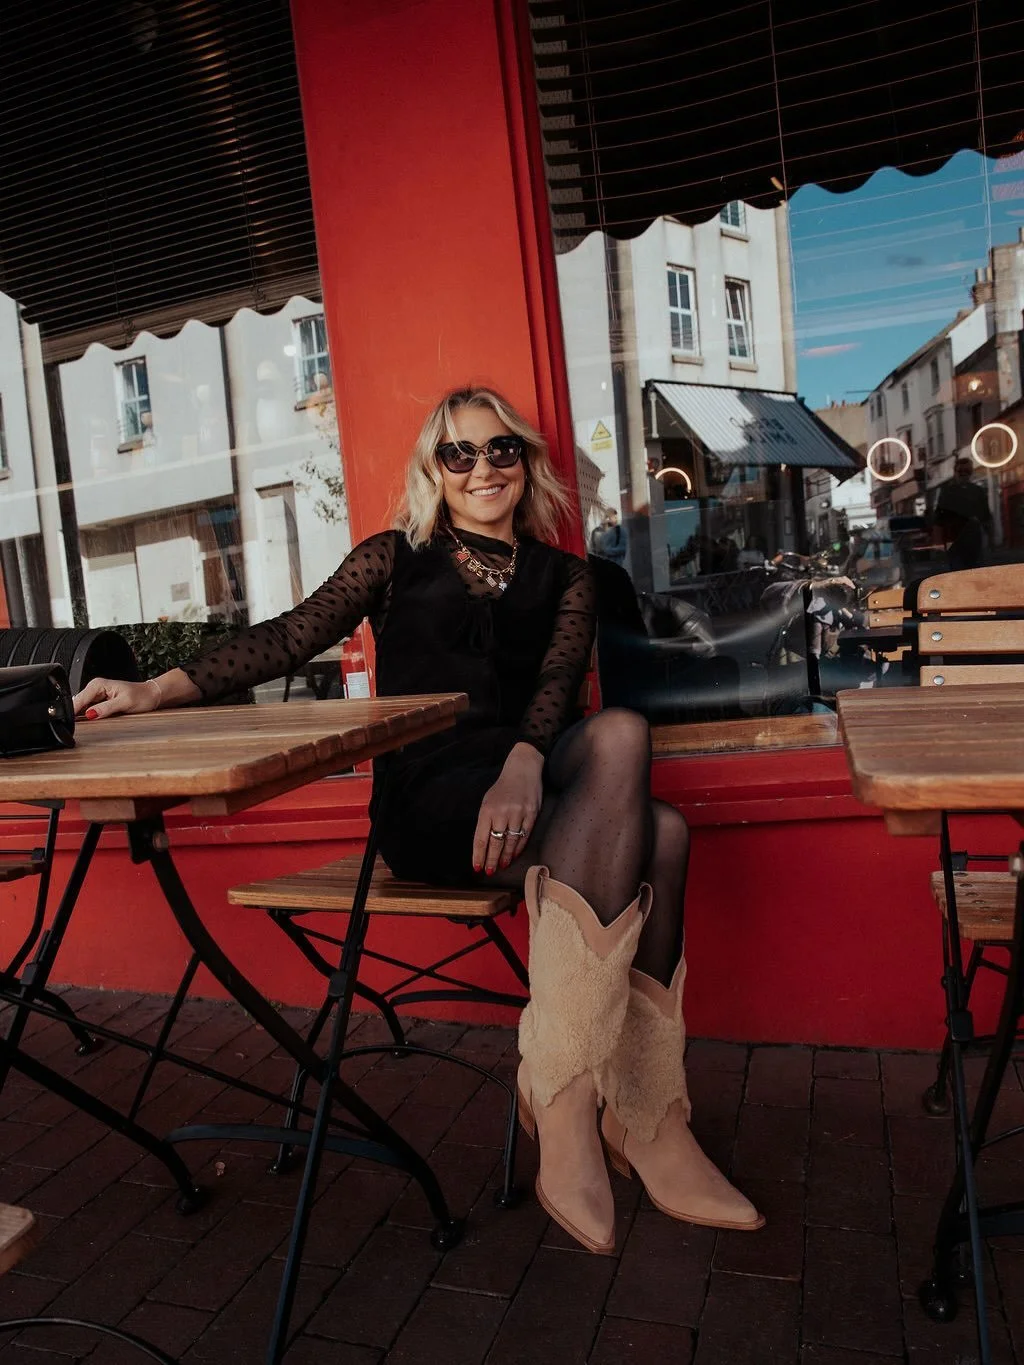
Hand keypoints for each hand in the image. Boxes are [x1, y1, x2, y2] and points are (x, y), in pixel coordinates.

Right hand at [73, 676, 161, 719]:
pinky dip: (86, 717)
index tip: (69, 724)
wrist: (151, 696)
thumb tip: (90, 714)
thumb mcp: (125, 703)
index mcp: (98, 685)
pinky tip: (88, 722)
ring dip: (80, 717)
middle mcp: (95, 688)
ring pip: (81, 708)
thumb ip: (106, 708)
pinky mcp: (99, 702)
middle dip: (75, 715)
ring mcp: (96, 695)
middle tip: (75, 728)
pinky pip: (87, 710)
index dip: (73, 712)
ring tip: (81, 726)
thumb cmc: (141, 696)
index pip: (79, 700)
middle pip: (77, 704)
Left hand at [472, 743, 543, 874]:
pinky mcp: (532, 814)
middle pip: (495, 842)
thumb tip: (484, 844)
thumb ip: (486, 821)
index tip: (476, 867)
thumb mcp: (488, 800)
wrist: (523, 768)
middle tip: (489, 871)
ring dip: (505, 857)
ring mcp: (518, 813)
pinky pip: (524, 836)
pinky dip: (518, 848)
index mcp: (487, 809)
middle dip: (491, 860)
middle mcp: (502, 812)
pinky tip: (514, 855)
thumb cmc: (503, 787)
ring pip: (510, 842)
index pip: (480, 838)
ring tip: (501, 866)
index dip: (478, 855)